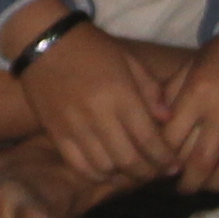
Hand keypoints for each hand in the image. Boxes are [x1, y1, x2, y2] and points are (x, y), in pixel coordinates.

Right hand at [11, 14, 187, 190]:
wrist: (44, 41)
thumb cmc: (92, 48)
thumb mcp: (129, 60)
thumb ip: (150, 90)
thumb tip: (167, 119)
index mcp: (120, 95)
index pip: (148, 138)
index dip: (164, 158)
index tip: (174, 166)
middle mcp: (98, 115)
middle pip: (128, 159)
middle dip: (148, 172)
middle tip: (158, 174)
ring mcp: (74, 126)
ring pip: (104, 167)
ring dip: (123, 176)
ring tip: (134, 174)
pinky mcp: (56, 133)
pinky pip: (78, 165)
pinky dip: (96, 175)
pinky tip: (107, 172)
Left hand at [152, 21, 218, 192]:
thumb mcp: (194, 64)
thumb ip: (172, 93)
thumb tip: (153, 125)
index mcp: (198, 92)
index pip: (171, 140)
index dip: (163, 160)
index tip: (161, 168)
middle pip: (200, 164)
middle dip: (188, 183)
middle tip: (184, 187)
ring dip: (216, 185)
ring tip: (210, 184)